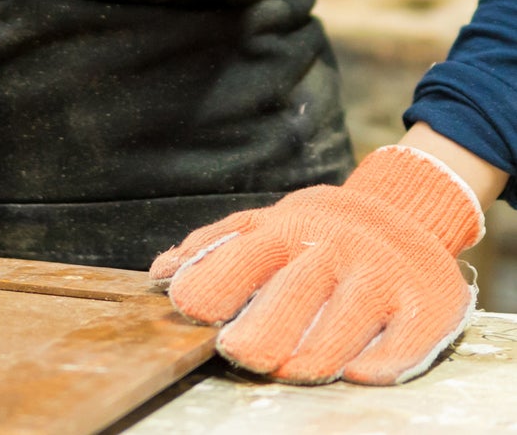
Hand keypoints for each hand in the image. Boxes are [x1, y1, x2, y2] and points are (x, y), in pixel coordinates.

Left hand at [151, 144, 484, 384]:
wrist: (401, 211)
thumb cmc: (314, 231)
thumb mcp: (262, 226)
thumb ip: (212, 249)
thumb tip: (160, 274)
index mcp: (288, 228)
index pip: (247, 253)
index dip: (217, 279)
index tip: (188, 306)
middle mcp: (335, 248)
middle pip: (297, 288)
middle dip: (266, 323)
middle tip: (237, 352)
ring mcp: (381, 275)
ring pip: (348, 315)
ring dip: (318, 348)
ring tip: (288, 370)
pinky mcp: (425, 304)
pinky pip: (405, 336)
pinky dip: (381, 358)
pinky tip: (358, 373)